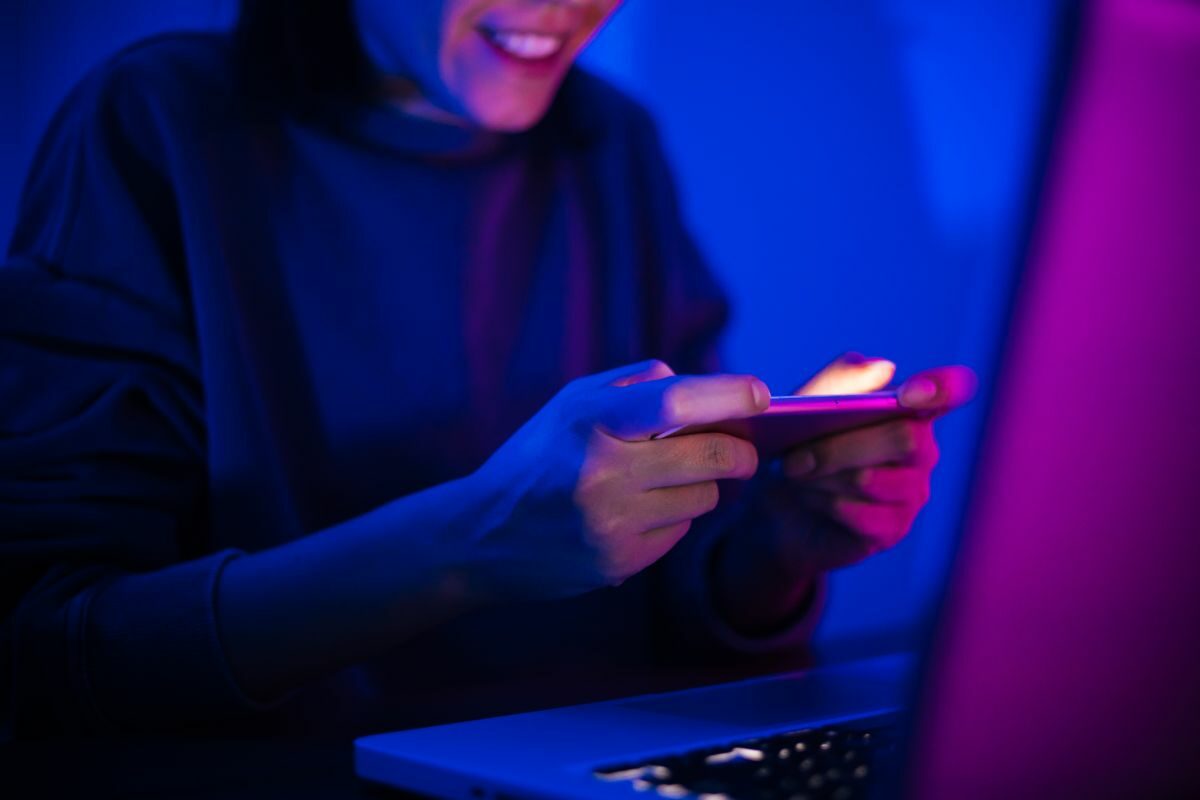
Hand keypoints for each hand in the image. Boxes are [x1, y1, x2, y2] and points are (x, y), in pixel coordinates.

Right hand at [466, 360, 769, 600]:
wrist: (479, 537)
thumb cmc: (536, 457)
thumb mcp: (570, 404)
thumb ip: (634, 385)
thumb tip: (700, 387)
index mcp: (590, 422)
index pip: (677, 403)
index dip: (729, 396)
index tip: (762, 395)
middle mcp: (603, 474)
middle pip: (712, 458)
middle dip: (740, 452)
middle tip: (746, 450)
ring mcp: (613, 524)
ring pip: (704, 499)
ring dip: (699, 486)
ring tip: (663, 480)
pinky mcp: (619, 564)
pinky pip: (679, 533)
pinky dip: (672, 519)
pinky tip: (636, 513)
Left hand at [777, 353, 976, 570]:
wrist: (776, 507)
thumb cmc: (798, 447)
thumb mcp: (805, 408)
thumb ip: (839, 381)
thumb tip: (884, 367)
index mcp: (907, 406)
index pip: (948, 391)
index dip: (943, 388)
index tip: (913, 392)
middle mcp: (922, 448)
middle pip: (903, 438)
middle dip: (839, 447)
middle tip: (795, 457)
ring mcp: (912, 491)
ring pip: (871, 479)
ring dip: (822, 477)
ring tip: (797, 476)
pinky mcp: (894, 529)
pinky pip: (862, 516)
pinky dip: (824, 504)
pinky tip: (810, 499)